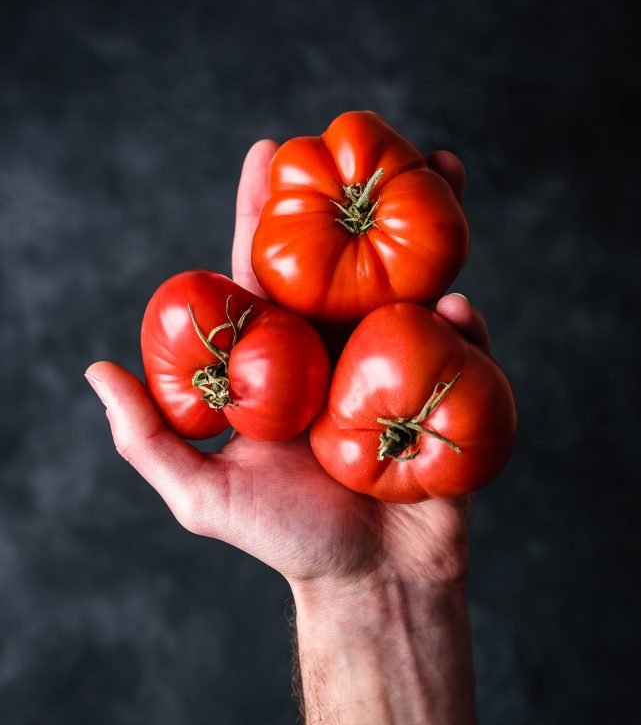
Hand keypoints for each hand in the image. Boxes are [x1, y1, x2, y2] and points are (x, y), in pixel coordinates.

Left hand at [85, 142, 490, 590]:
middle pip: (347, 261)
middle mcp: (339, 354)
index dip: (264, 213)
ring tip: (442, 174)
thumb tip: (95, 369)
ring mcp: (396, 370)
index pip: (269, 274)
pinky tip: (457, 303)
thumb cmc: (287, 541)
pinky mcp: (447, 397)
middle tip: (368, 139)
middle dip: (359, 197)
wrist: (370, 585)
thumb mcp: (203, 495)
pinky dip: (462, 322)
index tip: (267, 151)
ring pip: (412, 285)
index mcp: (284, 364)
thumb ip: (149, 438)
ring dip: (431, 228)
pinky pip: (459, 349)